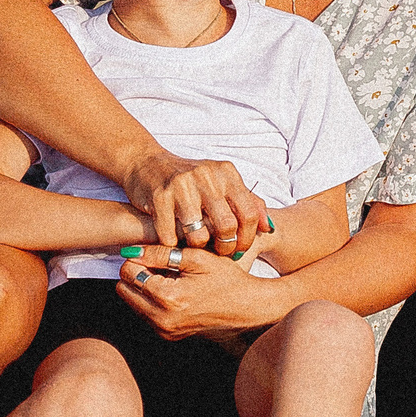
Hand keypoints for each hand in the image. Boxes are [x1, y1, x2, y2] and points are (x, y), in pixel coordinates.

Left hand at [114, 245, 282, 341]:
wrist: (247, 307)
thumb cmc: (227, 278)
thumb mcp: (196, 257)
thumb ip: (160, 253)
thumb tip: (131, 251)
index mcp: (168, 298)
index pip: (128, 273)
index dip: (138, 258)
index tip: (154, 253)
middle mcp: (162, 319)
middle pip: (123, 289)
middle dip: (136, 273)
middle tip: (159, 264)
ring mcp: (164, 330)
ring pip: (132, 302)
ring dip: (143, 287)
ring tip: (169, 277)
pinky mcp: (168, 335)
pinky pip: (145, 312)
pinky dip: (153, 299)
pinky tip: (174, 290)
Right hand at [118, 151, 267, 256]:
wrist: (146, 163)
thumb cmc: (189, 180)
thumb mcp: (221, 183)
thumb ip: (248, 202)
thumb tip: (269, 228)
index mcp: (226, 173)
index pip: (249, 213)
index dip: (247, 238)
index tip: (240, 249)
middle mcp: (207, 176)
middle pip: (227, 226)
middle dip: (226, 247)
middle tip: (220, 253)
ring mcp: (182, 186)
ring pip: (199, 234)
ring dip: (197, 247)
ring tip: (195, 246)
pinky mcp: (159, 197)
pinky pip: (171, 235)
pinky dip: (172, 245)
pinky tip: (173, 242)